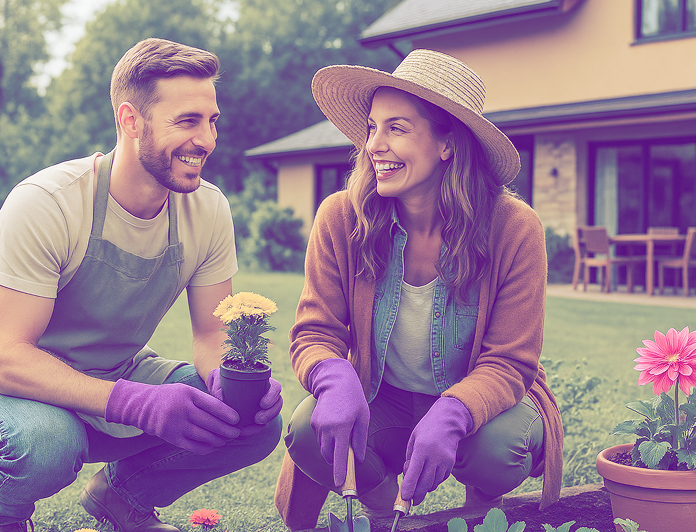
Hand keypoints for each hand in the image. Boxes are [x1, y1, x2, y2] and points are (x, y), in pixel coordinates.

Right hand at [105, 379, 241, 453]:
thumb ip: (203, 399)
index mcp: (189, 394)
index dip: (227, 414)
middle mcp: (183, 409)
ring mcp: (176, 424)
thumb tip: (227, 411)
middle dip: (227, 430)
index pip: (213, 405)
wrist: (142, 406)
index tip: (237, 419)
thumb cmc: (170, 396)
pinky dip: (205, 448)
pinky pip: (192, 446)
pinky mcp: (170, 437)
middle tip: (236, 433)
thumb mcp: (186, 390)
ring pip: (203, 436)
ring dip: (218, 440)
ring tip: (225, 440)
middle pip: (210, 423)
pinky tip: (211, 446)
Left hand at [206, 369, 282, 434]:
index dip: (272, 396)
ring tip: (252, 427)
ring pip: (271, 415)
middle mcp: (265, 393)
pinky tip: (244, 432)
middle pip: (277, 403)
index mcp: (261, 381)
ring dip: (264, 423)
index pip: (275, 387)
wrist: (217, 388)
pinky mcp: (255, 416)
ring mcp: (262, 405)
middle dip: (270, 413)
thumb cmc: (220, 379)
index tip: (262, 404)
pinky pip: (260, 424)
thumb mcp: (217, 379)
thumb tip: (221, 399)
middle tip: (258, 419)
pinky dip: (254, 429)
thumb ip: (218, 386)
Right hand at [307, 358, 368, 487]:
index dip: (340, 472)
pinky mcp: (313, 423)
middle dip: (336, 461)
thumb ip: (360, 440)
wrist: (335, 381)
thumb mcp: (363, 418)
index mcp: (341, 428)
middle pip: (328, 456)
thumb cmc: (354, 399)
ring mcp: (318, 426)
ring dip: (331, 449)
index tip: (341, 484)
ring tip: (343, 433)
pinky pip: (320, 439)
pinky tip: (335, 427)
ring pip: (323, 448)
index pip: (339, 456)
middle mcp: (327, 429)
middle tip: (347, 455)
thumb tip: (359, 459)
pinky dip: (327, 440)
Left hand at [401, 397, 471, 504]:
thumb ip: (410, 457)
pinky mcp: (451, 464)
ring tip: (419, 484)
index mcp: (422, 449)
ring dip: (425, 488)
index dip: (409, 488)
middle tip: (412, 500)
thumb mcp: (413, 439)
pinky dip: (434, 481)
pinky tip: (429, 476)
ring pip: (433, 483)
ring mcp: (444, 461)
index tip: (405, 497)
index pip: (414, 473)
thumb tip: (408, 477)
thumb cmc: (427, 429)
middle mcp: (434, 457)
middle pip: (425, 483)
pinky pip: (441, 479)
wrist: (448, 421)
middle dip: (417, 495)